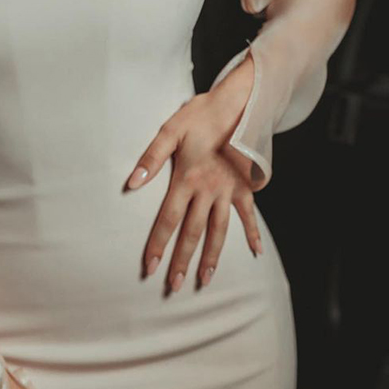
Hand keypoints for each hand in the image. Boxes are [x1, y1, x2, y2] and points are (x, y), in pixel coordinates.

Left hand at [125, 60, 262, 294]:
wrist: (240, 102)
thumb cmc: (201, 114)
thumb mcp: (170, 129)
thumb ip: (151, 157)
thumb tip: (131, 183)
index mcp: (187, 179)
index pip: (168, 219)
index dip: (158, 244)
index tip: (150, 267)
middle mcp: (208, 190)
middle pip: (192, 232)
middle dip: (182, 260)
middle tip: (175, 286)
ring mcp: (229, 191)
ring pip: (219, 231)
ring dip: (212, 257)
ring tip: (205, 280)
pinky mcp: (245, 187)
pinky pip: (249, 215)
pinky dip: (252, 233)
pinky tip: (257, 253)